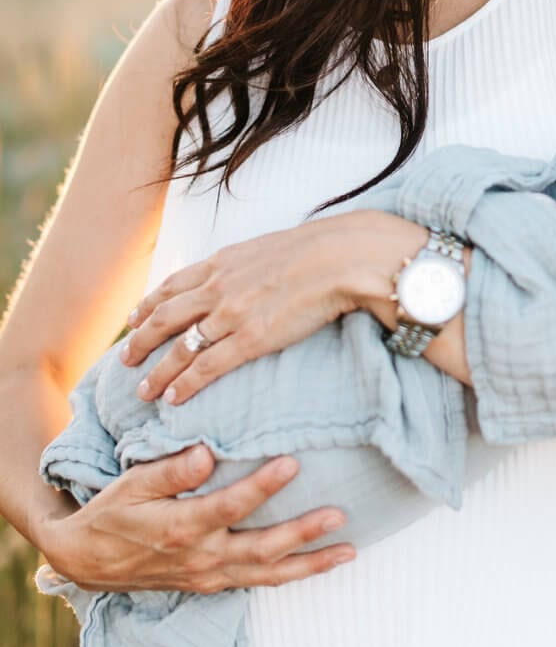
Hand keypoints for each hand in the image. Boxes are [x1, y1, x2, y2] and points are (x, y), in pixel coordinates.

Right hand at [40, 445, 354, 592]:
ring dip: (310, 564)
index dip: (262, 486)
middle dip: (303, 533)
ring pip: (267, 574)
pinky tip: (318, 563)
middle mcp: (200, 558)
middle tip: (339, 514)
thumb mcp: (131, 485)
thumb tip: (207, 454)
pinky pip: (258, 582)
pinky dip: (290, 574)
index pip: (230, 507)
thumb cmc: (112, 512)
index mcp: (180, 528)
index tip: (292, 463)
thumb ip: (170, 470)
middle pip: (261, 549)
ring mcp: (209, 576)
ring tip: (349, 551)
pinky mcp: (212, 584)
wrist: (86, 561)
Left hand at [120, 214, 374, 406]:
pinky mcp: (251, 338)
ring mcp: (231, 314)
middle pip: (165, 317)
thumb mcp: (266, 247)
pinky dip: (185, 384)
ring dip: (157, 371)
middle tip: (125, 359)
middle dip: (140, 340)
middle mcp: (218, 287)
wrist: (339, 257)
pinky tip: (173, 398)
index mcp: (222, 262)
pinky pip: (207, 366)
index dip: (148, 304)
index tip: (133, 318)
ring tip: (142, 391)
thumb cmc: (314, 251)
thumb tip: (242, 272)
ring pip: (179, 347)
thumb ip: (244, 264)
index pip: (172, 285)